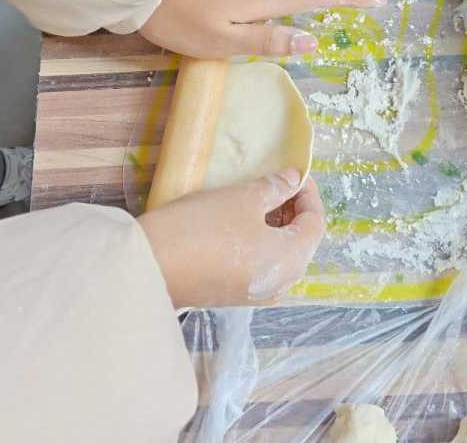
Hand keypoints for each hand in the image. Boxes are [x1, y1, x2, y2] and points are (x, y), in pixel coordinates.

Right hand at [138, 171, 324, 307]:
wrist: (151, 268)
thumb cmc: (204, 228)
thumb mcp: (243, 199)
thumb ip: (275, 188)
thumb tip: (293, 180)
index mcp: (292, 259)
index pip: (316, 222)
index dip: (308, 193)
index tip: (294, 171)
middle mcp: (281, 283)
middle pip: (301, 241)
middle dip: (293, 209)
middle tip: (276, 182)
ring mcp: (257, 293)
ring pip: (280, 253)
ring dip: (275, 224)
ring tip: (258, 198)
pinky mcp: (234, 295)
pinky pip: (260, 264)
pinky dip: (259, 241)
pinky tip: (241, 222)